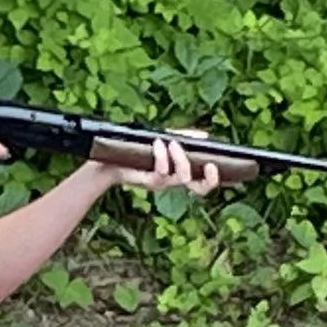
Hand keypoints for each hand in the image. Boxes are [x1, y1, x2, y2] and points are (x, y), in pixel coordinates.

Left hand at [97, 132, 223, 195]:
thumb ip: (184, 138)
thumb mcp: (165, 140)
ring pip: (182, 177)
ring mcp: (163, 183)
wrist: (112, 157)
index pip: (204, 184)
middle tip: (209, 164)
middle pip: (200, 189)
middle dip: (207, 178)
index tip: (214, 165)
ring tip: (172, 142)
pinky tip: (158, 143)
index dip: (213, 179)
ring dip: (181, 158)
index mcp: (180, 172)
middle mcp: (174, 181)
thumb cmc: (139, 149)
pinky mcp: (150, 182)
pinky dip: (162, 156)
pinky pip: (162, 172)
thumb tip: (204, 137)